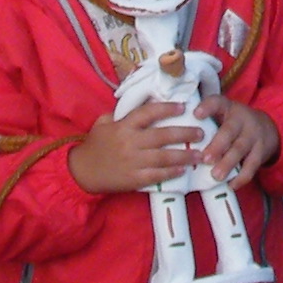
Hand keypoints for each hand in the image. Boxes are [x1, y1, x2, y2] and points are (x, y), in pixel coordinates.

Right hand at [71, 102, 211, 193]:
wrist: (82, 172)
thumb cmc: (94, 145)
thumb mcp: (103, 123)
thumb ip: (121, 114)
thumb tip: (141, 104)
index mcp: (124, 125)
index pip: (149, 113)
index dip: (167, 108)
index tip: (184, 107)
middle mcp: (130, 142)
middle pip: (163, 135)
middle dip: (185, 133)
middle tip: (201, 132)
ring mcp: (133, 161)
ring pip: (164, 157)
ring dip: (184, 155)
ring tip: (199, 154)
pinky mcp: (134, 179)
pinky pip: (156, 175)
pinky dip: (171, 172)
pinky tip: (183, 170)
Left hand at [205, 98, 282, 188]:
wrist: (267, 128)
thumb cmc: (232, 124)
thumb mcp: (222, 115)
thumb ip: (204, 123)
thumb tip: (174, 137)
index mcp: (226, 108)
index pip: (217, 102)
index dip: (207, 107)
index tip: (196, 114)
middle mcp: (241, 119)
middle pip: (229, 130)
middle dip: (217, 145)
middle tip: (205, 158)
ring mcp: (253, 135)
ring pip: (240, 149)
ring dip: (227, 163)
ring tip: (216, 176)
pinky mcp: (261, 151)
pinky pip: (252, 166)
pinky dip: (241, 177)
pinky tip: (231, 184)